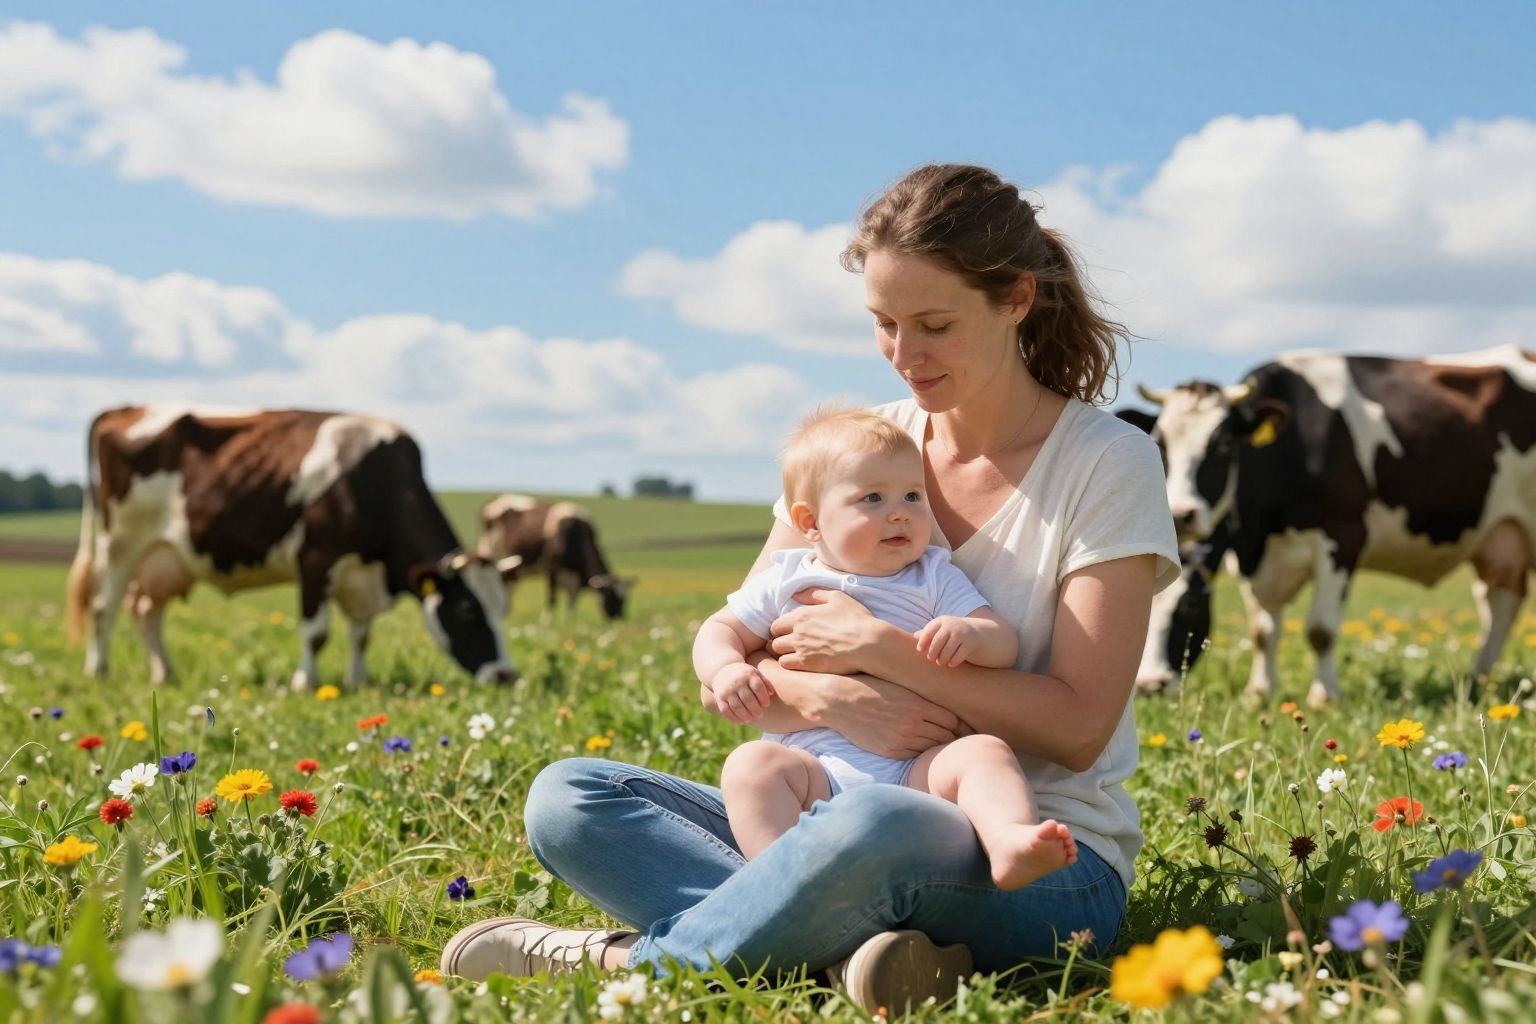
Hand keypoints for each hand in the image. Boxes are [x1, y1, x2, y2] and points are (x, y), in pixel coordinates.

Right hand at [711, 663, 774, 723]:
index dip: (763, 698)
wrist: (722, 669)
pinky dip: (733, 718)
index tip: (766, 705)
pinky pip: (726, 710)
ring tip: (751, 719)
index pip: (757, 687)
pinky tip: (741, 721)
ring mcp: (727, 690)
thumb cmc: (744, 674)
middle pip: (748, 699)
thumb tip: (772, 693)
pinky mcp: (719, 697)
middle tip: (760, 715)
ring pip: (737, 706)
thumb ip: (765, 682)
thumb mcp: (755, 673)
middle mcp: (737, 682)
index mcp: (748, 675)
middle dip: (755, 709)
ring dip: (745, 715)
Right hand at [756, 657, 969, 759]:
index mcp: (918, 704)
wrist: (842, 700)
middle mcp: (913, 723)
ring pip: (932, 748)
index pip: (952, 720)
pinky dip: (920, 752)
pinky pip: (915, 755)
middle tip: (960, 741)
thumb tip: (942, 694)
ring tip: (944, 748)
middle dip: (953, 738)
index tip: (964, 727)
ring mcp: (902, 739)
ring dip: (937, 747)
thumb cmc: (873, 688)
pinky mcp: (890, 751)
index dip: (959, 725)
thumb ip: (922, 695)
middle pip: (946, 736)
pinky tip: (921, 749)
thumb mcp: (901, 686)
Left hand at [768, 588, 877, 673]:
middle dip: (780, 641)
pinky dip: (790, 664)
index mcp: (802, 615)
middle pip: (774, 640)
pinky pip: (786, 665)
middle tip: (791, 645)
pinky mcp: (807, 664)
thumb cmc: (856, 619)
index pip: (776, 624)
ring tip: (795, 655)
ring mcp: (801, 649)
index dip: (781, 629)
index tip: (789, 632)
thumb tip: (795, 594)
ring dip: (784, 653)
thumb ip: (813, 593)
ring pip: (778, 653)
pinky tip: (801, 663)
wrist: (869, 643)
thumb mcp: (837, 597)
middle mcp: (797, 632)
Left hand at [914, 616, 979, 666]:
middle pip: (938, 640)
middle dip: (932, 651)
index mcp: (942, 621)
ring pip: (948, 649)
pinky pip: (959, 655)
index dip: (923, 641)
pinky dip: (954, 661)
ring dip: (942, 658)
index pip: (929, 630)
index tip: (919, 650)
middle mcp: (952, 625)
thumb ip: (927, 633)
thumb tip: (914, 636)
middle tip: (930, 658)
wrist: (975, 632)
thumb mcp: (940, 629)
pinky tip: (950, 664)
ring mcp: (962, 634)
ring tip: (940, 662)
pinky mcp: (970, 643)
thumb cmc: (951, 632)